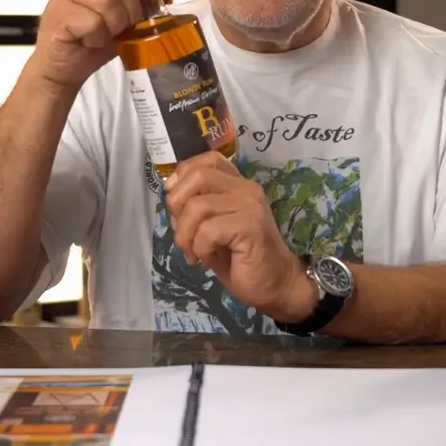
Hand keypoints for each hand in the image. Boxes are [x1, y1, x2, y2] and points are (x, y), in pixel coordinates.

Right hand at [26, 0, 176, 92]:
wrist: (65, 67)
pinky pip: (92, 21)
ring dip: (114, 25)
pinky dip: (98, 37)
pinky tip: (90, 40)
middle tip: (123, 28)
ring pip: (107, 0)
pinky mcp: (58, 13)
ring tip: (105, 34)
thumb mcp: (129, 18)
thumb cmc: (96, 39)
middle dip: (131, 11)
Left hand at [164, 151, 315, 322]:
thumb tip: (171, 197)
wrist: (275, 285)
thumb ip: (194, 208)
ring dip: (186, 235)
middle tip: (183, 234)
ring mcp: (250, 206)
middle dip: (177, 206)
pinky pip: (207, 231)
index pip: (208, 160)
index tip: (175, 201)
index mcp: (238, 185)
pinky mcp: (250, 226)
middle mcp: (246, 189)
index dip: (183, 175)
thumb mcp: (211, 227)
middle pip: (198, 177)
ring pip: (197, 206)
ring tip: (194, 253)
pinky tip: (208, 259)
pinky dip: (200, 248)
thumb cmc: (241, 258)